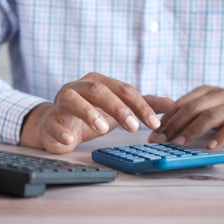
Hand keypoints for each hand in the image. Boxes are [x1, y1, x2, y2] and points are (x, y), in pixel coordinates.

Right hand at [21, 72, 173, 153]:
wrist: (57, 125)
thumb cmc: (90, 115)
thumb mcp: (118, 109)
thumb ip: (142, 105)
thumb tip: (173, 103)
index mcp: (99, 82)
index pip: (123, 89)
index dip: (140, 105)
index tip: (154, 123)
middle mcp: (80, 87)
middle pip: (100, 90)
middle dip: (118, 107)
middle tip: (133, 127)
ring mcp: (62, 102)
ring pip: (74, 100)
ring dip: (88, 113)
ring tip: (103, 128)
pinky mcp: (50, 119)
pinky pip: (54, 123)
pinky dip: (61, 132)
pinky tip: (70, 141)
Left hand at [148, 85, 223, 148]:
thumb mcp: (207, 107)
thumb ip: (188, 113)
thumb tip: (161, 127)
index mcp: (205, 91)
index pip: (180, 104)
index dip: (165, 120)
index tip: (153, 134)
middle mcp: (218, 95)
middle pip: (192, 109)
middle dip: (173, 126)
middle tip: (161, 140)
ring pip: (209, 116)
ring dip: (192, 131)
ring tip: (179, 144)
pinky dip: (220, 136)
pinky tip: (210, 146)